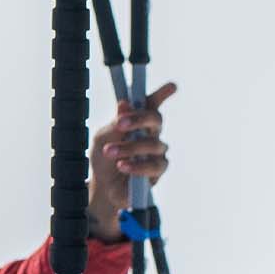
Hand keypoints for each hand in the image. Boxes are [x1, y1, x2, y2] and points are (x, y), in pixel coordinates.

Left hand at [89, 83, 176, 237]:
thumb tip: (124, 104)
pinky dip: (136, 166)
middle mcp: (151, 133)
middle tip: (121, 123)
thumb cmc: (105, 159)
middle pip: (156, 119)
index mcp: (138, 121)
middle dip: (139, 118)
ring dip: (129, 147)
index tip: (171, 86)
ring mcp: (157, 152)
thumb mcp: (103, 138)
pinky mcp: (157, 171)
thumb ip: (115, 123)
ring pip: (152, 144)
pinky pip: (153, 166)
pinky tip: (122, 166)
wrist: (104, 187)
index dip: (162, 94)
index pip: (152, 104)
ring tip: (110, 152)